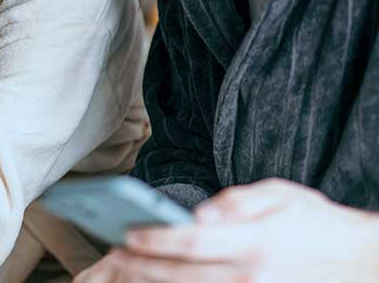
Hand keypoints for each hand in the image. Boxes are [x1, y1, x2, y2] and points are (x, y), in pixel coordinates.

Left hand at [84, 179, 378, 282]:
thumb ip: (236, 201)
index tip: (127, 233)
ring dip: (153, 282)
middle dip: (142, 265)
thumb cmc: (314, 221)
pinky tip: (160, 281)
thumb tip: (200, 214)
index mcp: (252, 242)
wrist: (358, 261)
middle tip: (113, 254)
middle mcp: (248, 274)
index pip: (191, 241)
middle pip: (182, 273)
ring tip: (125, 271)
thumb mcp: (279, 194)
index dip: (155, 238)